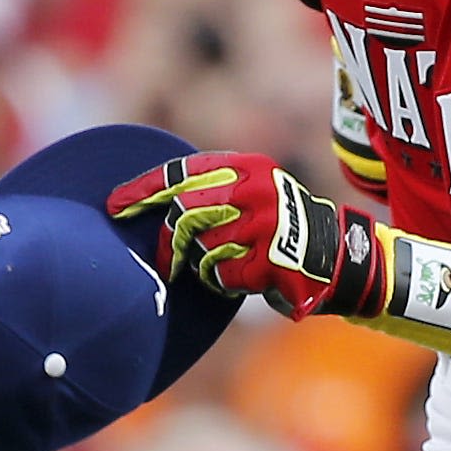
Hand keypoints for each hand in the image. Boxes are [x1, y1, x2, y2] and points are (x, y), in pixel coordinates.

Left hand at [110, 154, 381, 319]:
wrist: (335, 256)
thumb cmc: (278, 228)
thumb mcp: (250, 193)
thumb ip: (209, 191)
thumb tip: (154, 202)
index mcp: (247, 167)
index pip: (181, 174)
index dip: (143, 190)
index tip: (115, 206)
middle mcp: (256, 190)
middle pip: (184, 213)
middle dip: (168, 241)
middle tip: (165, 262)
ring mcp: (264, 225)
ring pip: (201, 248)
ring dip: (205, 264)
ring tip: (231, 264)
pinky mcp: (269, 260)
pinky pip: (221, 275)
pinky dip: (225, 282)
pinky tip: (247, 278)